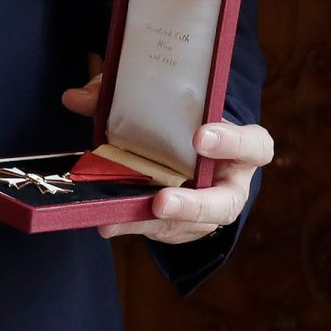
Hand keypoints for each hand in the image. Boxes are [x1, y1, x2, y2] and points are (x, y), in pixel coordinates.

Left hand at [60, 78, 273, 243]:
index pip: (254, 145)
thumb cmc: (180, 121)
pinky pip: (165, 232)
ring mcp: (209, 209)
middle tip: (161, 201)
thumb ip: (124, 97)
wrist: (184, 148)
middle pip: (226, 202)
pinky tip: (111, 222)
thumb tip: (76, 98)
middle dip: (194, 205)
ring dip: (155, 223)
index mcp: (240, 145)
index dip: (232, 143)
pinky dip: (136, 226)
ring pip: (191, 225)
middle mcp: (230, 182)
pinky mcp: (186, 226)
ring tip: (121, 217)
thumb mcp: (158, 101)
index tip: (199, 136)